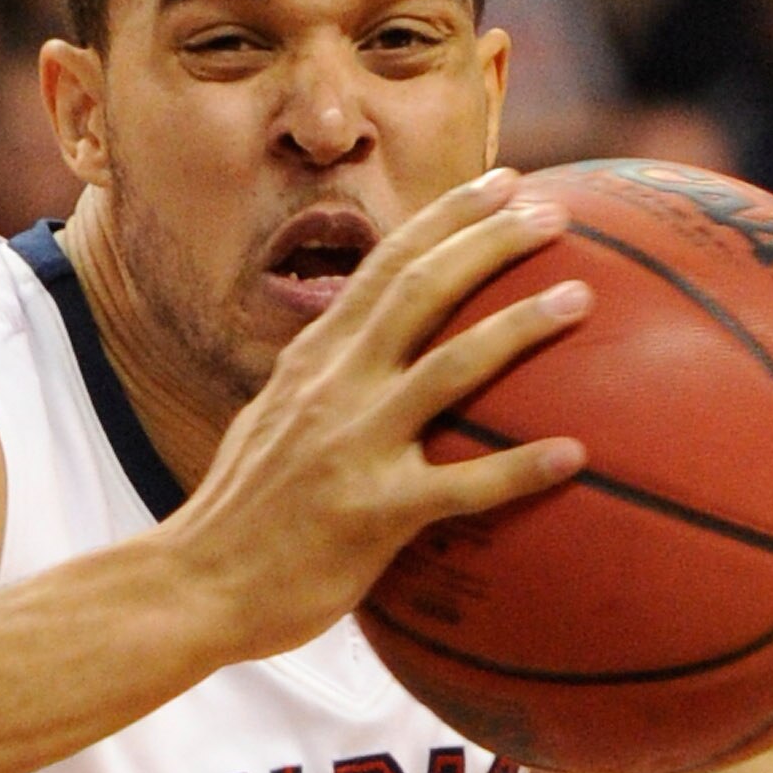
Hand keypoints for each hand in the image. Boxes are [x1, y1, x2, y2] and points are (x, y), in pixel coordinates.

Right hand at [176, 167, 590, 657]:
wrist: (193, 588)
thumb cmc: (242, 519)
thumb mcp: (270, 426)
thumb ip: (321, 388)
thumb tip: (373, 364)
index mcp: (312, 363)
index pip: (384, 266)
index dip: (446, 218)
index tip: (504, 183)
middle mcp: (332, 388)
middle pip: (420, 289)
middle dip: (489, 240)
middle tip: (554, 213)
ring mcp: (350, 447)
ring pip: (448, 367)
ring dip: (518, 325)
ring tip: (580, 296)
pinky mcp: (370, 514)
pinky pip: (460, 486)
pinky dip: (518, 469)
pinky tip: (575, 456)